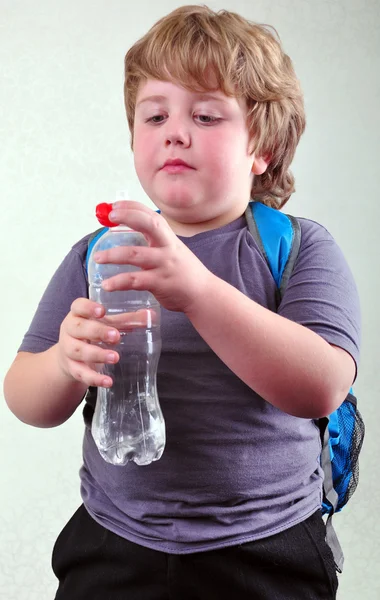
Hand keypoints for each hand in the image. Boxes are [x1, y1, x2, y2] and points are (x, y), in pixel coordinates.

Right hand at [57, 298, 147, 387]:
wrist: (69, 357)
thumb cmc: (92, 334)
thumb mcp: (106, 324)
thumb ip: (126, 320)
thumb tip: (151, 315)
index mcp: (78, 314)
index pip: (79, 306)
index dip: (88, 308)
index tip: (102, 311)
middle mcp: (69, 330)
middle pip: (79, 328)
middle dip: (97, 332)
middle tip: (116, 336)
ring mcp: (67, 349)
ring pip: (78, 351)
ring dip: (97, 354)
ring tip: (115, 357)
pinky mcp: (71, 368)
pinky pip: (81, 373)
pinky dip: (94, 379)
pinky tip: (108, 381)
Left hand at [94, 201, 212, 312]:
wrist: (203, 294)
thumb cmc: (183, 272)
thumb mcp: (172, 250)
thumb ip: (154, 241)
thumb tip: (128, 230)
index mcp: (169, 238)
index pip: (151, 215)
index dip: (132, 207)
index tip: (114, 205)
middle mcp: (168, 247)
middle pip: (149, 225)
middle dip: (128, 217)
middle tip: (109, 217)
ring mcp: (165, 265)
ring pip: (135, 255)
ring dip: (113, 255)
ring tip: (97, 258)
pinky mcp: (161, 284)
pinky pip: (136, 280)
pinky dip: (119, 282)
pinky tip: (107, 285)